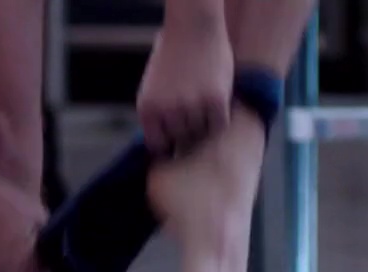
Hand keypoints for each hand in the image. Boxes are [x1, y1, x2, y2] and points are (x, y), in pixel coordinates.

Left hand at [137, 22, 233, 154]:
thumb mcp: (152, 88)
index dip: (168, 145)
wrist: (192, 30)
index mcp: (147, 109)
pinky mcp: (216, 100)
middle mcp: (167, 111)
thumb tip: (163, 147)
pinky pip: (219, 124)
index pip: (157, 144)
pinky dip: (220, 120)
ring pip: (200, 133)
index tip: (176, 144)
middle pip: (180, 138)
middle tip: (195, 123)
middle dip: (187, 133)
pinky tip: (219, 108)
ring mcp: (191, 107)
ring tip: (205, 110)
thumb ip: (156, 114)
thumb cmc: (171, 57)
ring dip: (204, 125)